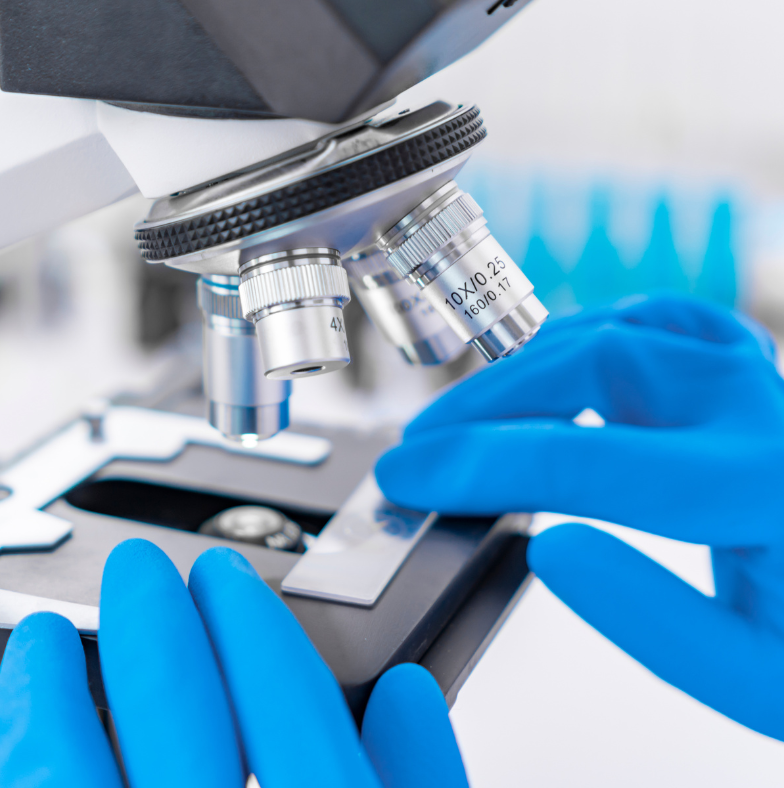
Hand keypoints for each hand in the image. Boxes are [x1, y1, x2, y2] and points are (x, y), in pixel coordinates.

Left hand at [0, 540, 468, 786]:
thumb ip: (431, 784)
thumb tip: (405, 695)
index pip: (288, 702)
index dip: (254, 621)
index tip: (230, 578)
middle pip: (180, 717)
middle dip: (155, 622)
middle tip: (138, 570)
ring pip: (74, 777)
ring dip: (50, 694)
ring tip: (41, 644)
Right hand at [375, 293, 783, 739]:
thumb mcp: (755, 678)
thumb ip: (651, 619)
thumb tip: (546, 547)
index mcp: (763, 487)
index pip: (585, 461)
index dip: (476, 466)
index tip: (409, 479)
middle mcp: (758, 407)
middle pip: (591, 364)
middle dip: (482, 407)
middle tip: (420, 451)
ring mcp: (753, 372)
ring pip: (610, 330)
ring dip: (519, 371)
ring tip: (463, 421)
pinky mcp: (742, 364)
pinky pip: (646, 321)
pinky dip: (575, 338)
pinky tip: (539, 371)